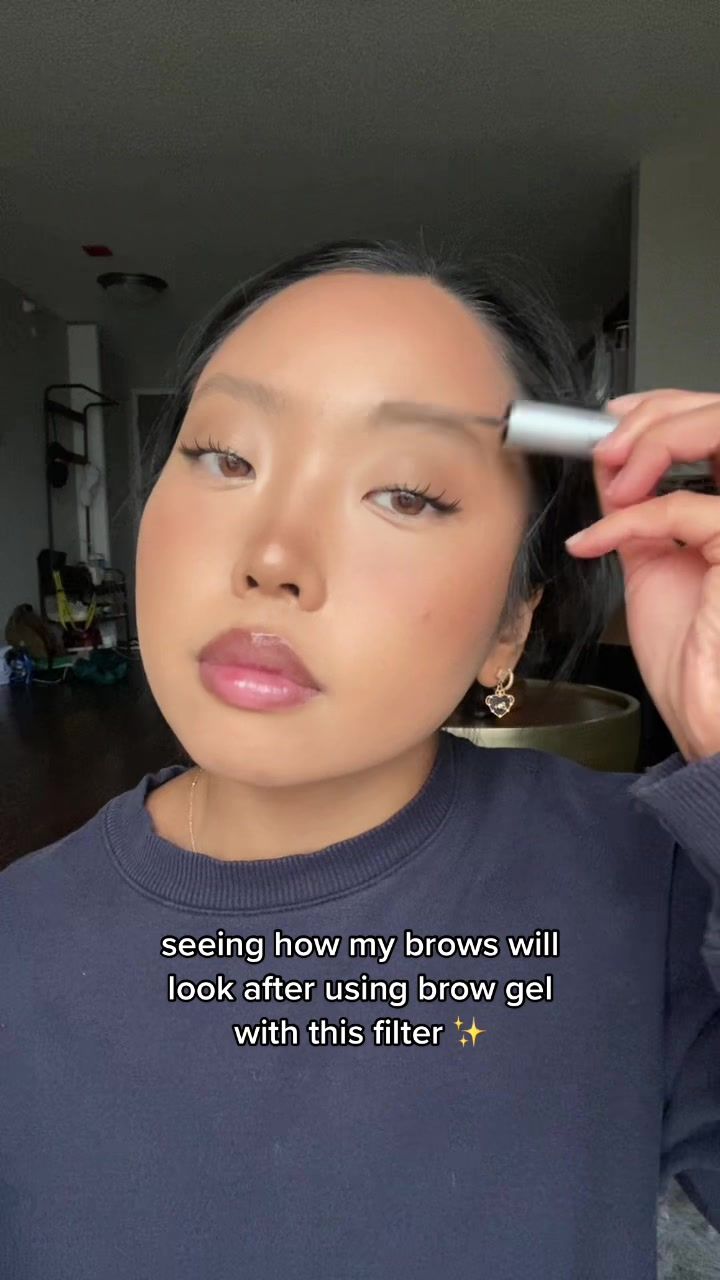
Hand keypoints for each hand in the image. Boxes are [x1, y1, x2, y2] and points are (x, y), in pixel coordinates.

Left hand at [565, 388, 719, 762]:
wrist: (705, 717)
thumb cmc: (691, 658)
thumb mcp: (651, 562)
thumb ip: (638, 507)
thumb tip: (609, 461)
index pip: (716, 422)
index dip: (666, 407)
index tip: (614, 418)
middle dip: (656, 415)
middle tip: (607, 445)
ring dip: (655, 442)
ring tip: (613, 484)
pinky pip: (686, 507)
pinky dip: (630, 518)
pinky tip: (596, 543)